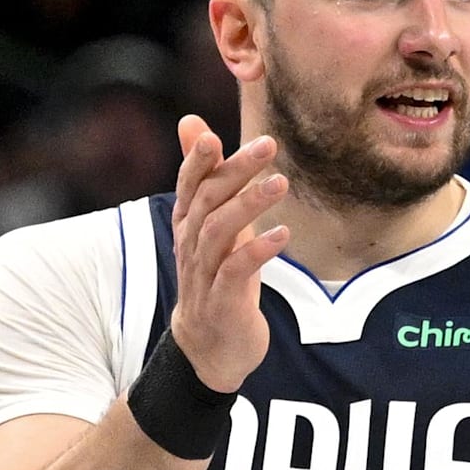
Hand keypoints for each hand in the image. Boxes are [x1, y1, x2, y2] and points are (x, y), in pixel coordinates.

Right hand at [169, 114, 288, 392]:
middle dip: (236, 171)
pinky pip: (234, 273)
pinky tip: (281, 233)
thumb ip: (206, 174)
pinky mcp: (223, 302)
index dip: (197, 161)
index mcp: (188, 223)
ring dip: (249, 205)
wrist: (210, 347)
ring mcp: (203, 275)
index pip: (188, 186)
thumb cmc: (216, 273)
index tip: (214, 136)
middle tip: (268, 144)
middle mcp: (190, 245)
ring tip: (280, 183)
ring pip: (218, 233)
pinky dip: (257, 251)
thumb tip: (191, 121)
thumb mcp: (213, 221)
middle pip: (207, 202)